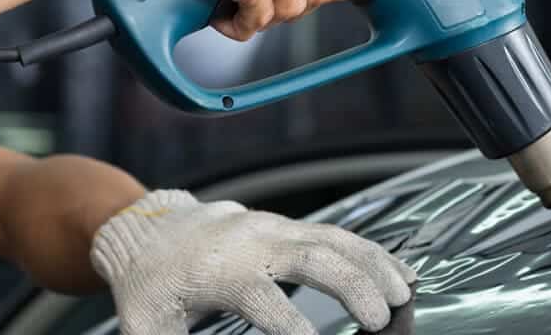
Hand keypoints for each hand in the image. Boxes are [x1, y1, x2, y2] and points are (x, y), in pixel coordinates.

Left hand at [91, 190, 414, 334]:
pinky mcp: (290, 226)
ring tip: (403, 295)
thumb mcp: (147, 327)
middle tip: (380, 321)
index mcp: (220, 270)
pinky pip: (340, 235)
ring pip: (336, 239)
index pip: (264, 300)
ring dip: (374, 265)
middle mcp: (254, 242)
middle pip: (313, 257)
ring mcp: (277, 229)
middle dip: (351, 287)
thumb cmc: (150, 285)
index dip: (292, 328)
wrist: (150, 229)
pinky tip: (400, 272)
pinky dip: (374, 252)